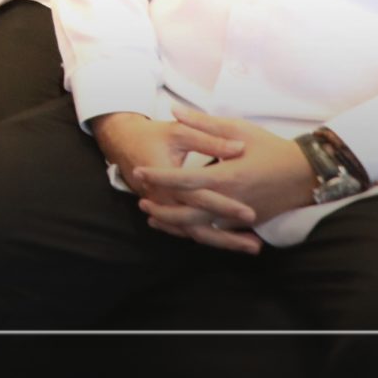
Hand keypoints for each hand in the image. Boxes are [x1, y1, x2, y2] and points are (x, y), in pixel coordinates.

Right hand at [93, 111, 256, 249]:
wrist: (122, 141)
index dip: (224, 206)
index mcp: (168, 179)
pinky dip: (205, 238)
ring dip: (221, 242)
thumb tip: (239, 147)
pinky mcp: (164, 210)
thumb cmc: (152, 134)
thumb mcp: (179, 131)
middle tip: (255, 244)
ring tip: (250, 247)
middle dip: (226, 237)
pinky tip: (227, 242)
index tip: (250, 214)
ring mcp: (162, 207)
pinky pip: (184, 230)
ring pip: (191, 233)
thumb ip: (209, 139)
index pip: (199, 197)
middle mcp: (163, 199)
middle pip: (196, 226)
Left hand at [127, 109, 314, 249]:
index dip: (160, 177)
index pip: (186, 180)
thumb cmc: (272, 148)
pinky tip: (180, 227)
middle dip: (163, 209)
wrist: (308, 173)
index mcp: (229, 176)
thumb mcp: (239, 128)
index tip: (139, 171)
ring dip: (176, 225)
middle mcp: (234, 200)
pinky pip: (219, 232)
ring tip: (153, 218)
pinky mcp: (250, 222)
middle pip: (190, 214)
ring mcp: (242, 215)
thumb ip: (205, 123)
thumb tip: (174, 110)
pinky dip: (197, 232)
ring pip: (203, 229)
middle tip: (141, 200)